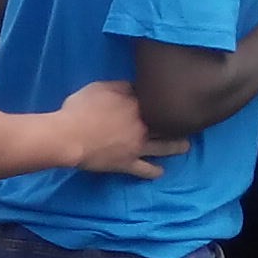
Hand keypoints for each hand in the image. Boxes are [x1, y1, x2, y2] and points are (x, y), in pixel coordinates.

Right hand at [47, 78, 187, 177]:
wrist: (69, 137)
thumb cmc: (80, 109)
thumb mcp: (99, 87)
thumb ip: (119, 86)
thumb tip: (134, 86)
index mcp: (136, 104)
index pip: (154, 99)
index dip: (161, 98)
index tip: (167, 97)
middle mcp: (142, 125)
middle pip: (166, 123)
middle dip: (178, 122)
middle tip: (188, 122)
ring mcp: (137, 146)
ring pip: (163, 147)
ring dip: (176, 147)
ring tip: (185, 146)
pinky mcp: (127, 164)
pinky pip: (145, 170)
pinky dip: (154, 171)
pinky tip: (161, 171)